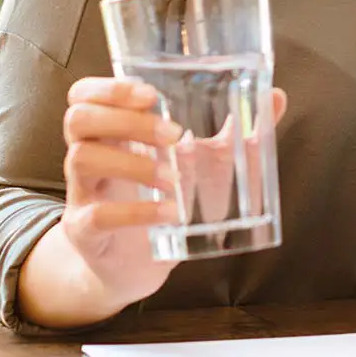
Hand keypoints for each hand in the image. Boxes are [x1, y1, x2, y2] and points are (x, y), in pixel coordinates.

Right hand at [59, 76, 287, 312]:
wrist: (129, 268)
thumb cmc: (159, 202)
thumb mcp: (196, 165)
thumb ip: (234, 133)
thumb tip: (276, 97)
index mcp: (111, 132)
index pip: (85, 94)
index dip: (111, 87)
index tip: (150, 92)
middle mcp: (90, 155)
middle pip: (79, 117)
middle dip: (126, 119)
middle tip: (174, 135)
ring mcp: (84, 193)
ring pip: (81, 158)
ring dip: (133, 162)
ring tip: (174, 178)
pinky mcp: (87, 232)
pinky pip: (96, 215)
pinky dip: (136, 212)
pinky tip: (169, 213)